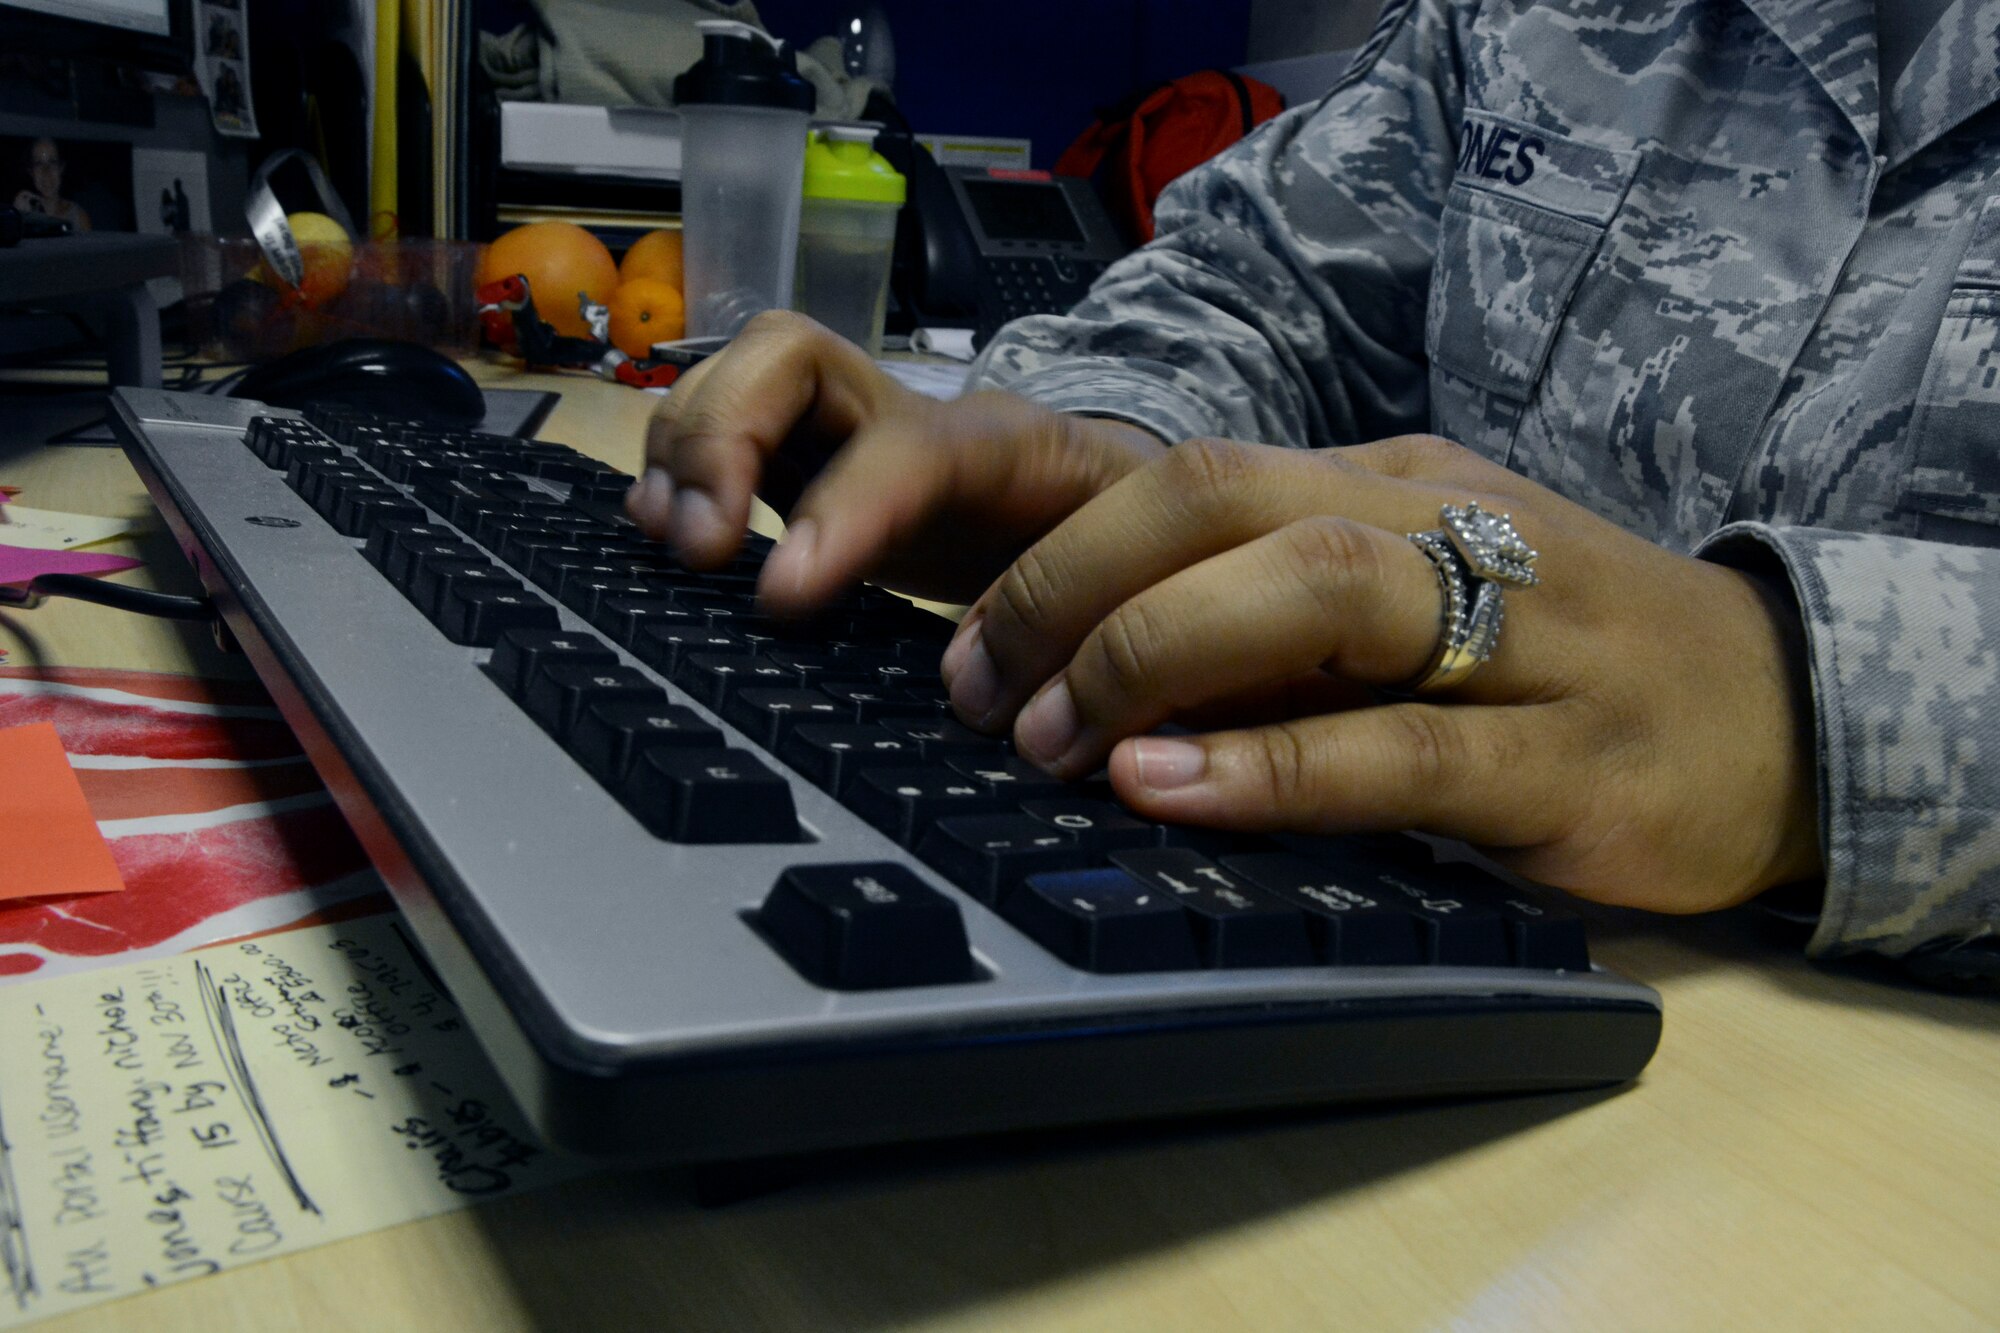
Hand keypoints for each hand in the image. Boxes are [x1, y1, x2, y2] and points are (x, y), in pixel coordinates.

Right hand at [625, 311, 1166, 613]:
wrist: (1114, 507)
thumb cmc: (1125, 542)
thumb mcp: (1133, 571)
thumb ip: (1080, 609)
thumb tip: (1002, 686)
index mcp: (1006, 448)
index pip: (906, 453)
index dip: (837, 512)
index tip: (780, 597)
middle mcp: (911, 415)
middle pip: (793, 355)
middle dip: (723, 436)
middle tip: (692, 545)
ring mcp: (849, 429)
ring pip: (742, 377)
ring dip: (684, 447)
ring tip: (667, 536)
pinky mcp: (806, 461)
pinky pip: (720, 428)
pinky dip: (675, 467)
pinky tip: (664, 530)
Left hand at [940, 435, 1822, 913]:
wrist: (1786, 716)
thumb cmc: (1568, 661)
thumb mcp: (1419, 602)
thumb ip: (1281, 618)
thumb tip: (1092, 670)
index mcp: (1395, 486)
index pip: (1197, 474)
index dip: (1059, 549)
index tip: (968, 644)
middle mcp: (1450, 529)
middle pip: (1232, 501)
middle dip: (1073, 586)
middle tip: (977, 692)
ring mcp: (1523, 635)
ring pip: (1317, 589)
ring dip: (1151, 654)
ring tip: (1046, 737)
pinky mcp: (1574, 759)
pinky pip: (1407, 745)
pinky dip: (1274, 763)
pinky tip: (1169, 786)